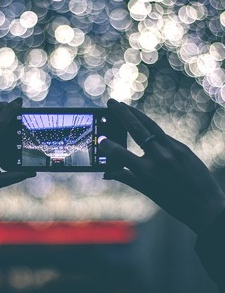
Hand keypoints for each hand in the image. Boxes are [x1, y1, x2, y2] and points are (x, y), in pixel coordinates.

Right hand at [100, 99, 224, 233]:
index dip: (108, 145)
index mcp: (147, 172)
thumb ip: (126, 178)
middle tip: (111, 102)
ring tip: (125, 106)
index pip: (120, 153)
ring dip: (136, 113)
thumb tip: (107, 173)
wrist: (207, 206)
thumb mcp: (147, 192)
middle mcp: (159, 157)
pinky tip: (144, 126)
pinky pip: (162, 135)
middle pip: (136, 129)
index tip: (101, 139)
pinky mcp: (182, 147)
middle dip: (121, 113)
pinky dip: (150, 129)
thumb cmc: (174, 202)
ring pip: (150, 125)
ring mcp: (173, 150)